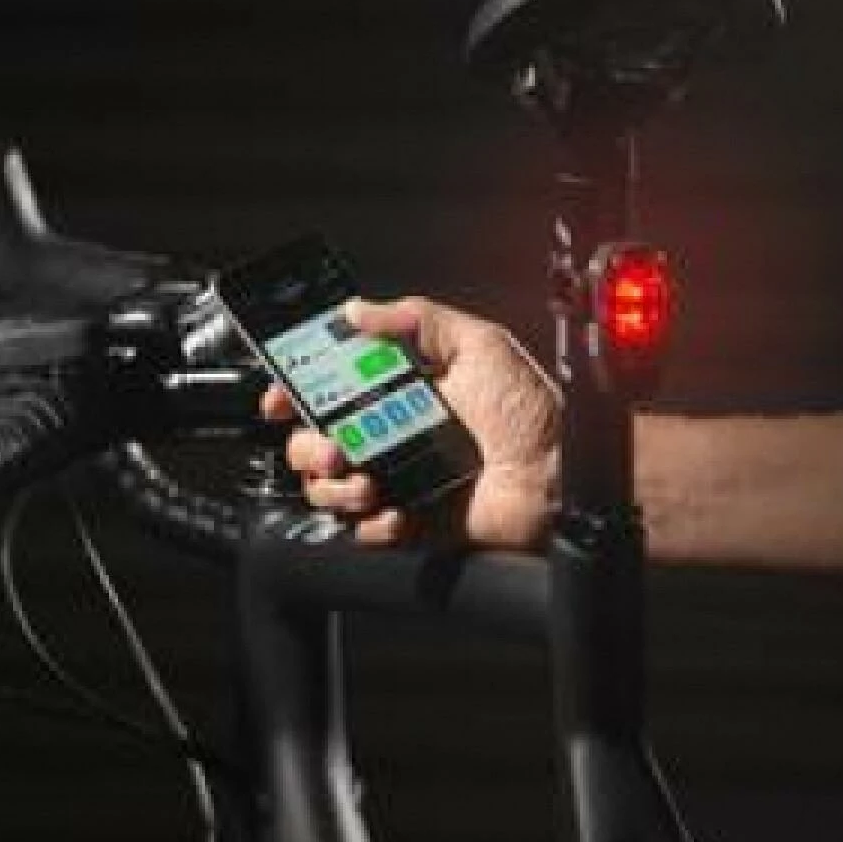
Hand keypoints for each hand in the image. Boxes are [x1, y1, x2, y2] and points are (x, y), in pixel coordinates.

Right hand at [259, 295, 560, 548]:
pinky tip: (395, 511)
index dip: (296, 392)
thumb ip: (416, 318)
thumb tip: (356, 309)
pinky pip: (365, 531)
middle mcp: (394, 434)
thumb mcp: (477, 344)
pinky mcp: (412, 523)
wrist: (561, 476)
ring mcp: (400, 479)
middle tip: (332, 447)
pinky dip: (371, 525)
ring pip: (330, 488)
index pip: (330, 388)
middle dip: (309, 445)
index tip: (281, 398)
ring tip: (366, 482)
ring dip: (334, 486)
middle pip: (315, 441)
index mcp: (402, 390)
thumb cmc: (530, 409)